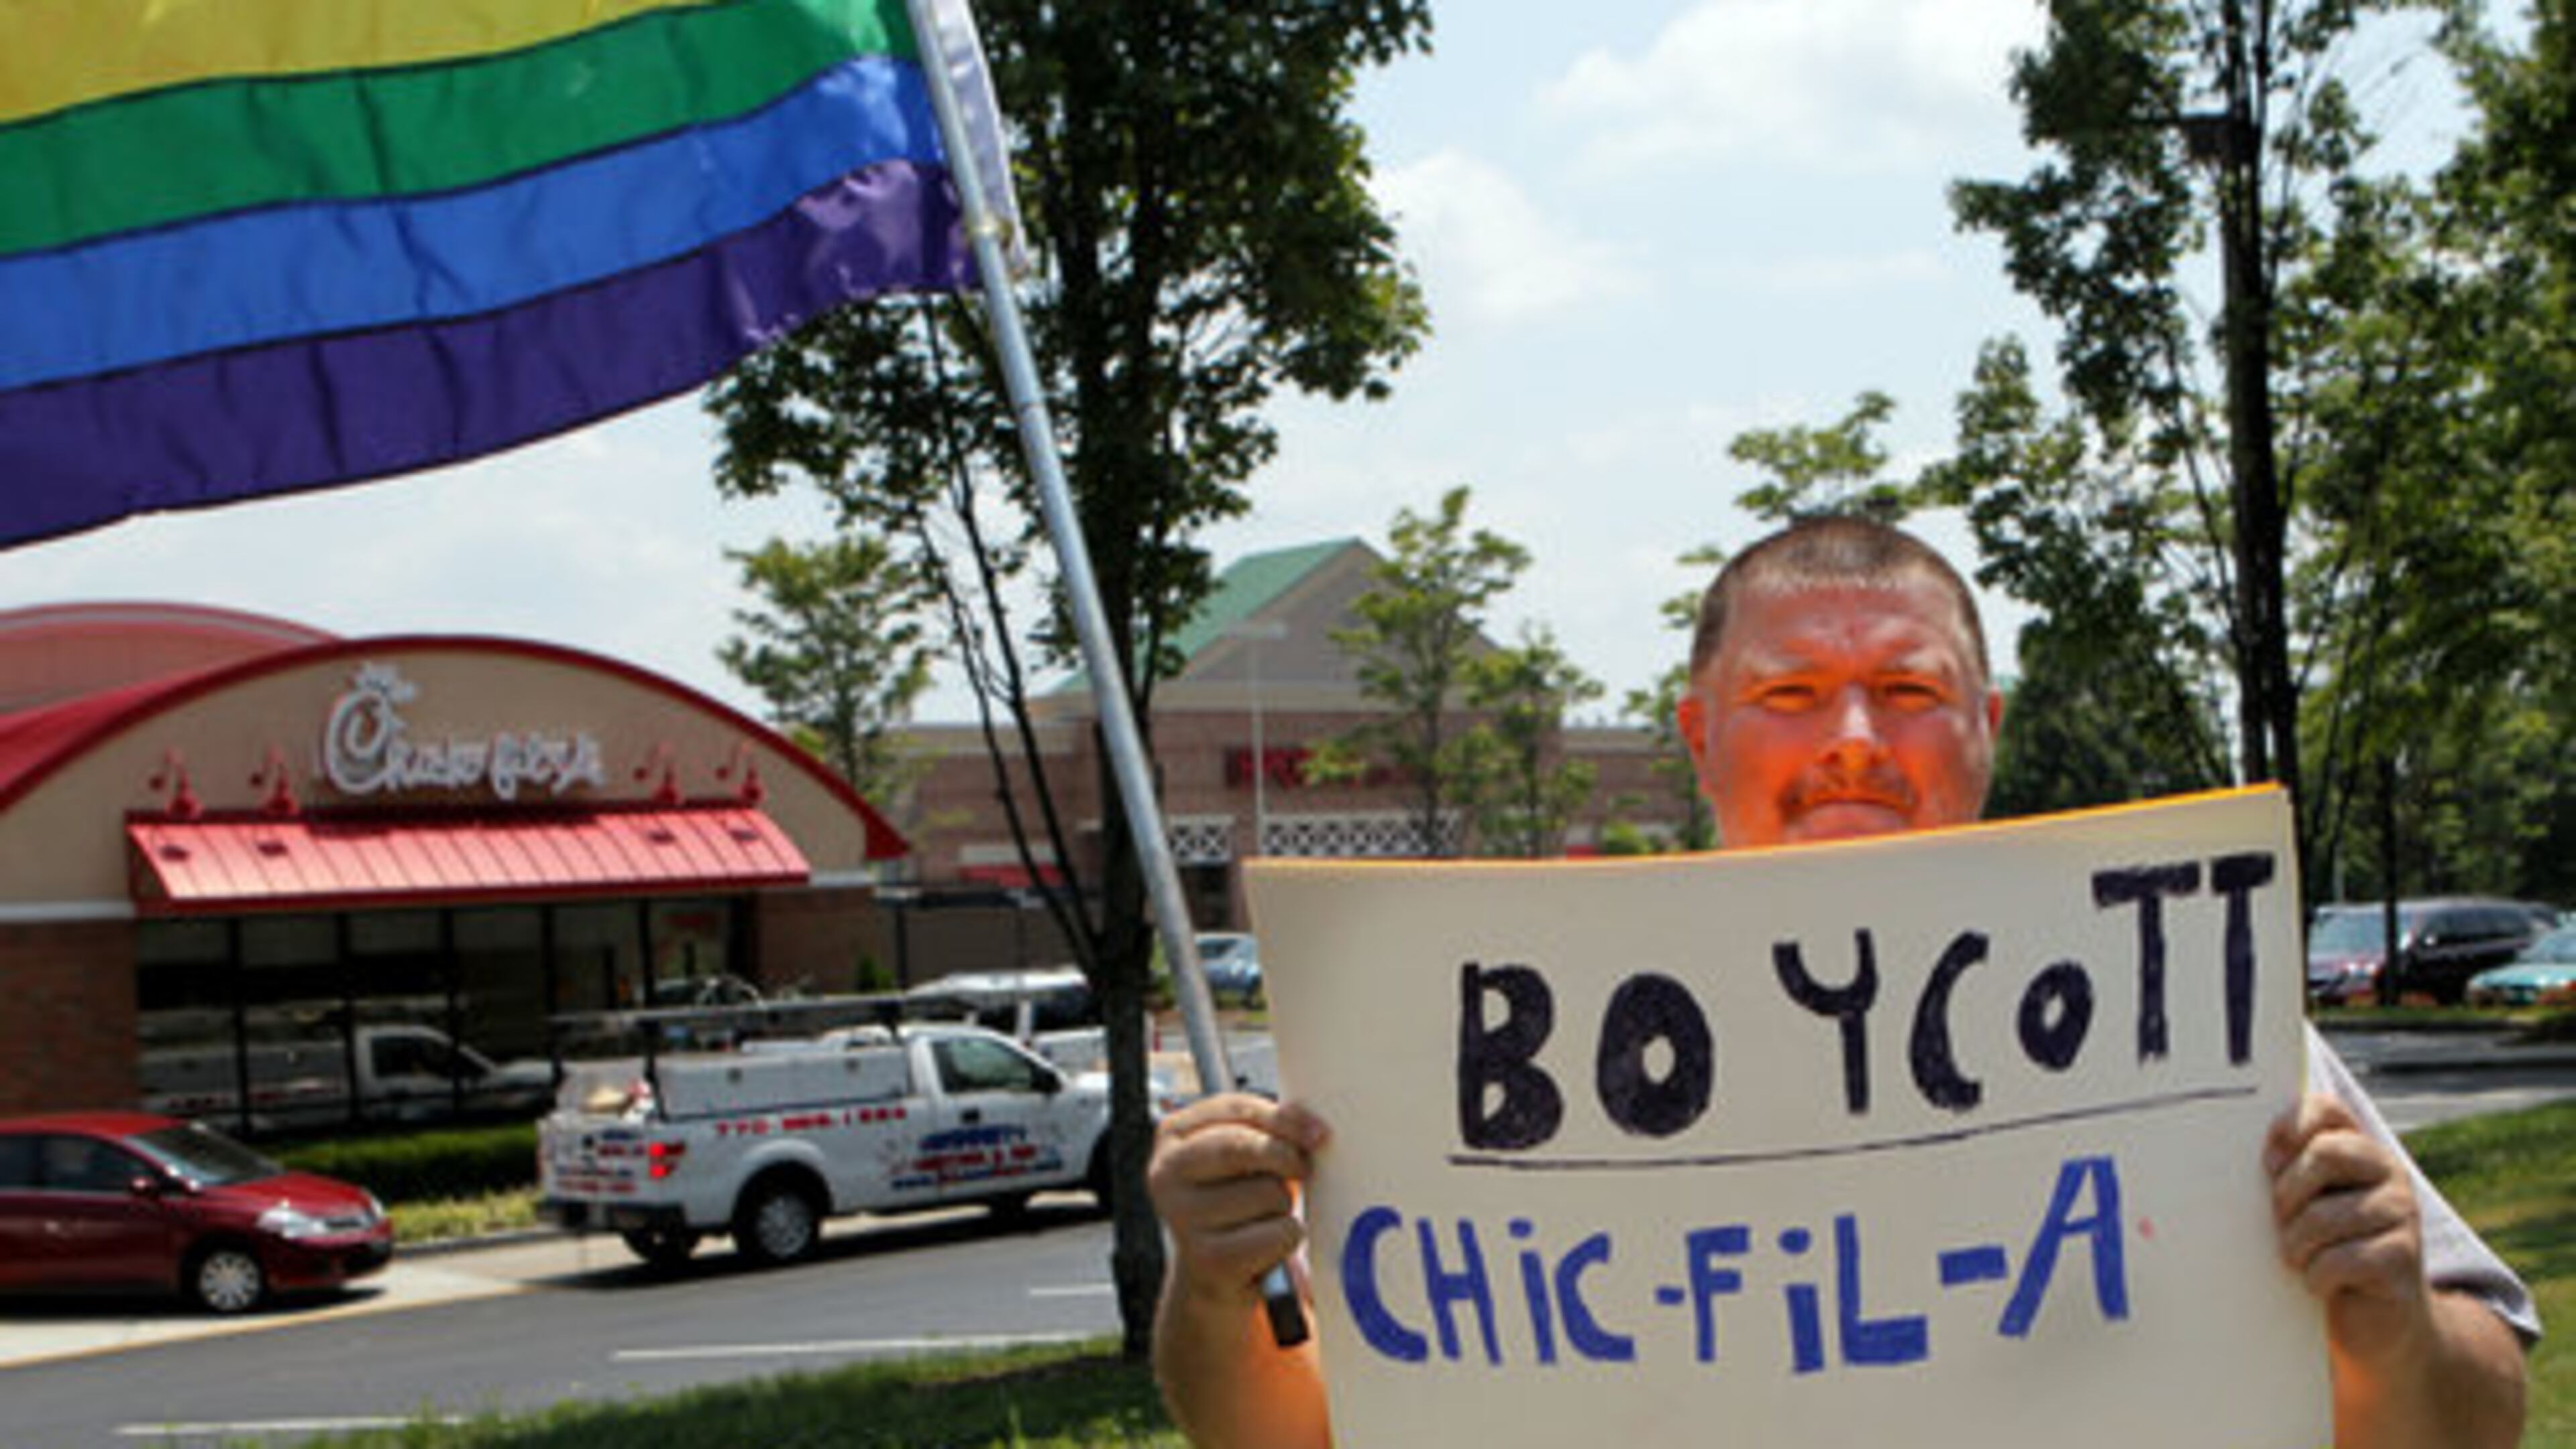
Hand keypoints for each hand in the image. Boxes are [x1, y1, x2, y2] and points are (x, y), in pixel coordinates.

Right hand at [1148, 1093, 1329, 1305]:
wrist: (1210, 1277)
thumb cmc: (1231, 1207)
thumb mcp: (1238, 1158)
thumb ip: (1265, 1131)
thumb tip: (1311, 1125)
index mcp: (1172, 1136)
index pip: (1235, 1108)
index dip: (1284, 1117)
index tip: (1318, 1131)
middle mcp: (1165, 1174)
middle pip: (1243, 1146)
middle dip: (1287, 1155)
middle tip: (1304, 1168)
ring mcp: (1182, 1218)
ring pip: (1268, 1191)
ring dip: (1284, 1205)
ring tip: (1265, 1217)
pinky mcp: (1208, 1259)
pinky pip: (1279, 1233)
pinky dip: (1288, 1238)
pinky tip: (1266, 1246)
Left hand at [2264, 1093, 2430, 1366]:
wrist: (2377, 1321)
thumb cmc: (2327, 1253)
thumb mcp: (2306, 1205)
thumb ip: (2289, 1171)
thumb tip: (2266, 1152)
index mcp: (2361, 1152)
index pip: (2327, 1109)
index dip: (2292, 1123)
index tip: (2269, 1158)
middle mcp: (2389, 1174)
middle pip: (2322, 1155)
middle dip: (2287, 1194)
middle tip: (2283, 1223)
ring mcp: (2403, 1214)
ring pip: (2321, 1216)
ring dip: (2296, 1246)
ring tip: (2302, 1258)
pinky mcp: (2403, 1258)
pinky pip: (2336, 1260)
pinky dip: (2316, 1277)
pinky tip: (2323, 1283)